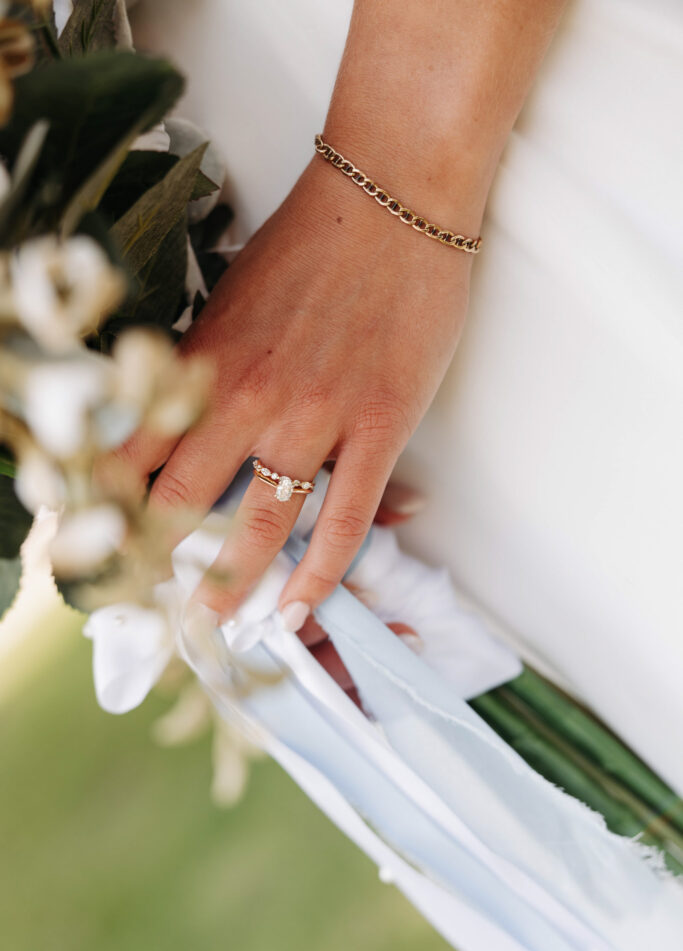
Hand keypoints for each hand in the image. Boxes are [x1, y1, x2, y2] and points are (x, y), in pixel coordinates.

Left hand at [110, 0, 566, 627]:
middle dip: (156, 559)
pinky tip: (304, 603)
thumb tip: (174, 419)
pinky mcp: (380, 427)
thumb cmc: (312, 242)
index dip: (104, 506)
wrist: (395, 196)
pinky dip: (324, 571)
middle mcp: (250, 397)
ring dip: (232, 580)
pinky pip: (348, 518)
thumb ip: (202, 365)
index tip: (93, 543)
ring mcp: (318, 417)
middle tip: (147, 601)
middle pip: (184, 500)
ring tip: (215, 618)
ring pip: (263, 523)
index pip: (132, 451)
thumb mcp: (229, 299)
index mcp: (205, 361)